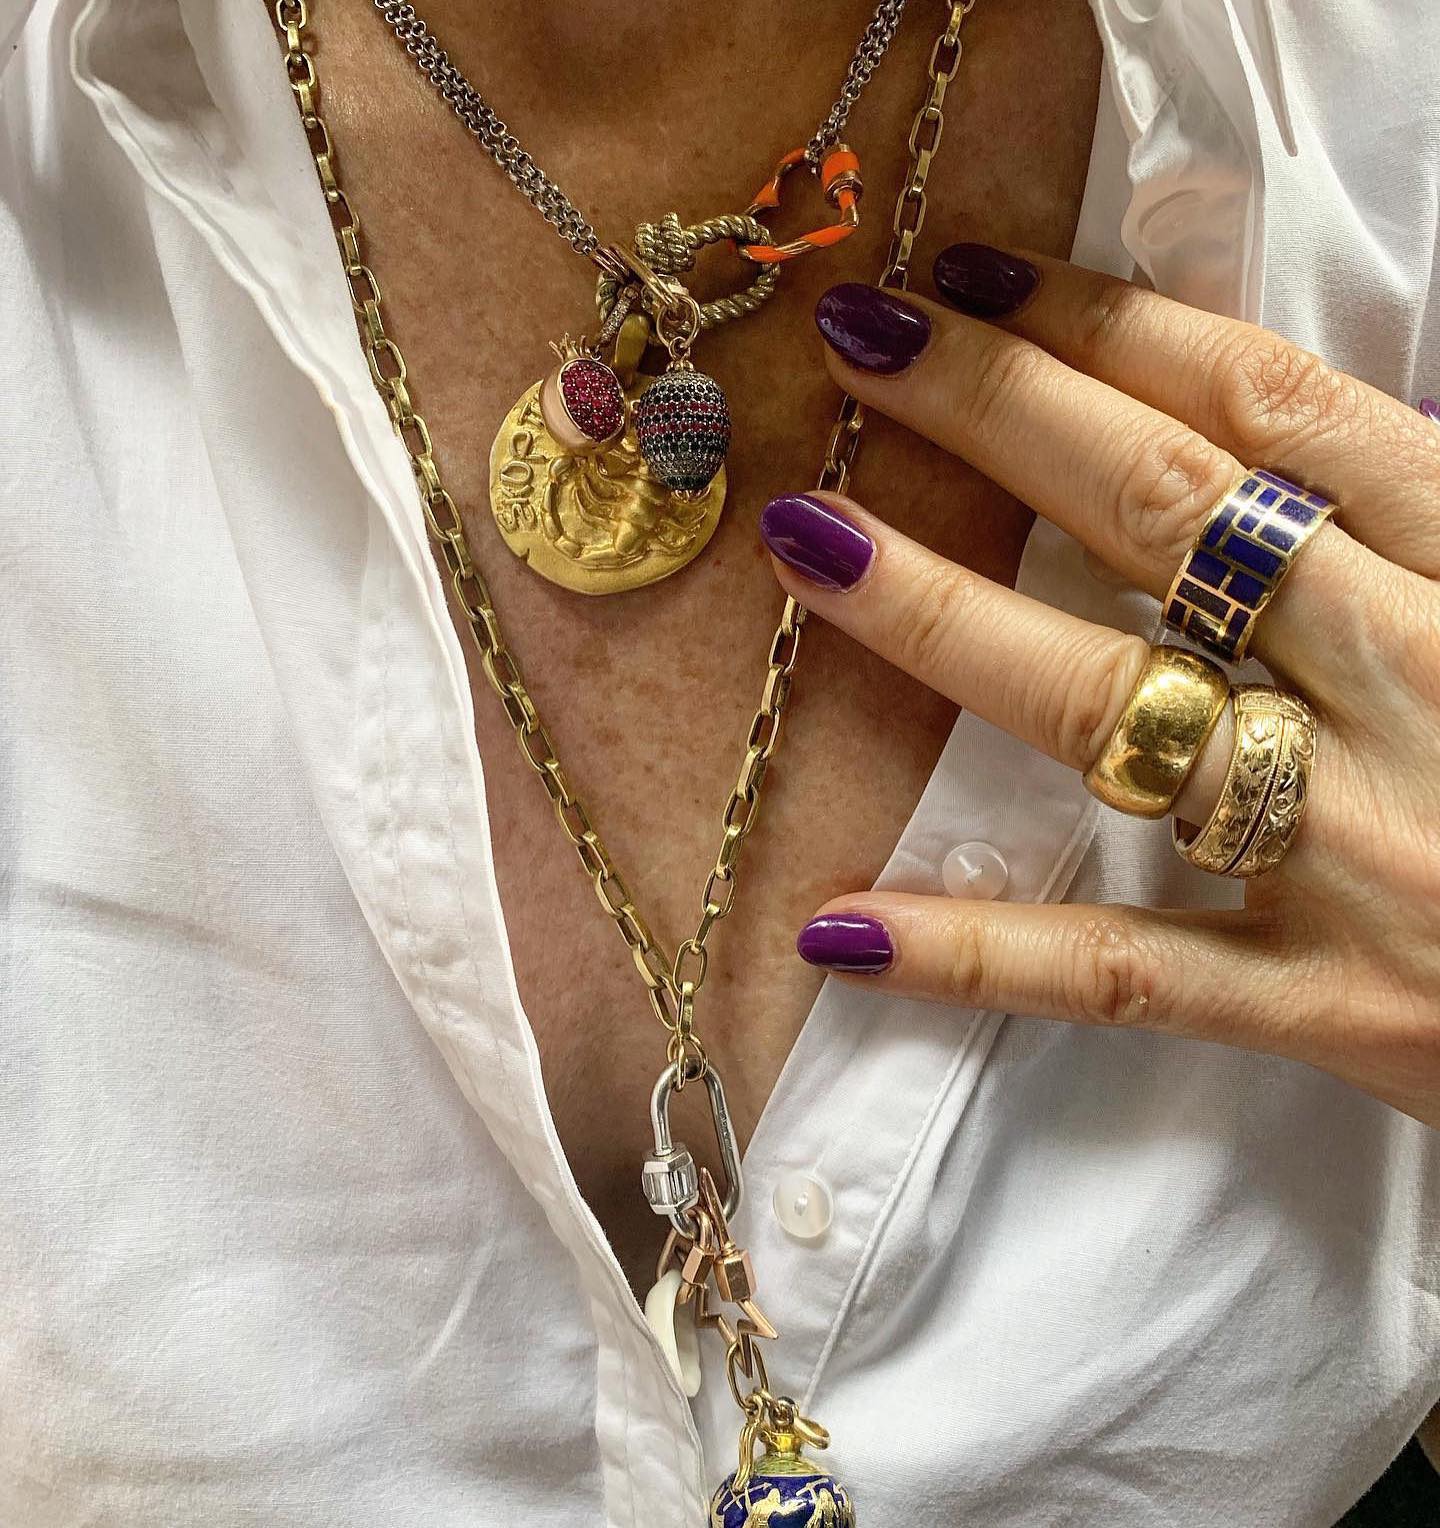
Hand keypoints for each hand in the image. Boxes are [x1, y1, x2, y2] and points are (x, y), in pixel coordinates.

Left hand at [760, 245, 1439, 1127]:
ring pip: (1112, 708)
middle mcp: (1413, 681)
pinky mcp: (1331, 1004)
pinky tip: (842, 927)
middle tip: (858, 342)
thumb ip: (1418, 521)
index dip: (1112, 329)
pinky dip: (979, 956)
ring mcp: (1362, 848)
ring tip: (810, 547)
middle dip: (998, 411)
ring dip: (943, 618)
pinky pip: (1123, 973)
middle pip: (1166, 514)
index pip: (1270, 410)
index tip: (979, 279)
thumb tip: (1257, 431)